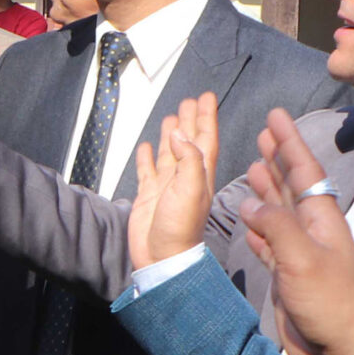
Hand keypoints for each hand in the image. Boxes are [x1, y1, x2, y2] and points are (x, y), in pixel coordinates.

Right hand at [127, 92, 216, 270]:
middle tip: (190, 100)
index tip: (206, 97)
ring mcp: (166, 187)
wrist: (161, 257)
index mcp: (200, 175)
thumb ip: (187, 160)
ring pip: (170, 153)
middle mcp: (185, 178)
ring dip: (172, 135)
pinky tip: (146, 146)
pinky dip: (147, 158)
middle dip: (191, 121)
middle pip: (189, 142)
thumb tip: (178, 135)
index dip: (207, 118)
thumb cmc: (180, 227)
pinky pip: (148, 171)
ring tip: (172, 116)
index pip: (206, 140)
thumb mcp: (190, 189)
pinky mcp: (148, 196)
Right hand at [240, 109, 353, 354]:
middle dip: (278, 159)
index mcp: (321, 221)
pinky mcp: (287, 274)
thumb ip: (275, 226)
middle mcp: (311, 231)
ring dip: (267, 188)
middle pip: (292, 185)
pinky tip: (249, 220)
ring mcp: (299, 253)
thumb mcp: (303, 258)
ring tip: (253, 167)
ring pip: (279, 211)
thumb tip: (249, 200)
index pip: (304, 171)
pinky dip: (258, 227)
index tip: (276, 117)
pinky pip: (269, 241)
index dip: (290, 143)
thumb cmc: (330, 302)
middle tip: (263, 133)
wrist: (342, 348)